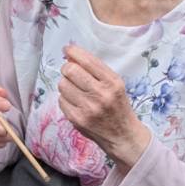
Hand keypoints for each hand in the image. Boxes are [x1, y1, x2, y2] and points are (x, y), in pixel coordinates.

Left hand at [58, 44, 150, 168]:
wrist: (123, 136)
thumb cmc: (118, 106)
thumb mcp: (115, 85)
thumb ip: (96, 70)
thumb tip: (71, 56)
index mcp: (112, 82)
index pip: (87, 61)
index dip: (73, 52)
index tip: (67, 49)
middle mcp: (101, 94)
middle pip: (70, 71)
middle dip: (67, 68)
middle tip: (70, 72)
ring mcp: (88, 108)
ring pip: (63, 85)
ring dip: (65, 84)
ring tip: (75, 90)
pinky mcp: (77, 119)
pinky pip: (61, 100)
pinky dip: (65, 99)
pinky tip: (75, 102)